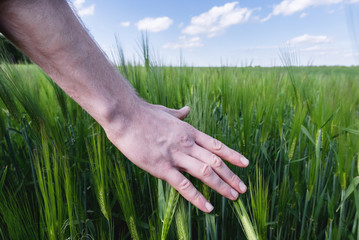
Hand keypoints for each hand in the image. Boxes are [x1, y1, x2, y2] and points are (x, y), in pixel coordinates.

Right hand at [104, 100, 248, 212]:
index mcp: (189, 131)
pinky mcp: (161, 167)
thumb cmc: (144, 114)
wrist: (126, 116)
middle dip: (231, 176)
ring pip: (205, 173)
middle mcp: (187, 144)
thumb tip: (187, 109)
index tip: (245, 164)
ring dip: (222, 186)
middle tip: (243, 188)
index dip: (232, 156)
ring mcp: (176, 156)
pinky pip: (183, 185)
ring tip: (234, 197)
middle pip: (215, 162)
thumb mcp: (166, 112)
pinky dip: (197, 197)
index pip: (216, 146)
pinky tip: (208, 207)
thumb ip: (178, 114)